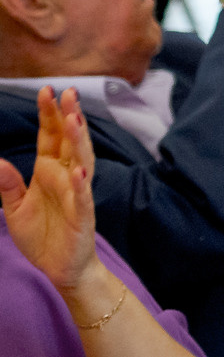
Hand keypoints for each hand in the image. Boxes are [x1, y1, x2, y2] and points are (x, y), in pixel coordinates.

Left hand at [0, 86, 98, 295]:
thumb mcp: (14, 209)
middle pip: (69, 141)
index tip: (47, 90)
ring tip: (75, 119)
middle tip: (68, 92)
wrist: (61, 267)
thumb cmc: (42, 235)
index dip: (49, 114)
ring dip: (79, 140)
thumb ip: (8, 184)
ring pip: (81, 160)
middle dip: (69, 116)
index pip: (50, 137)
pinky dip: (82, 183)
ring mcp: (77, 193)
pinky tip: (79, 170)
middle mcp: (66, 176)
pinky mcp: (82, 214)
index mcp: (49, 171)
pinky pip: (82, 196)